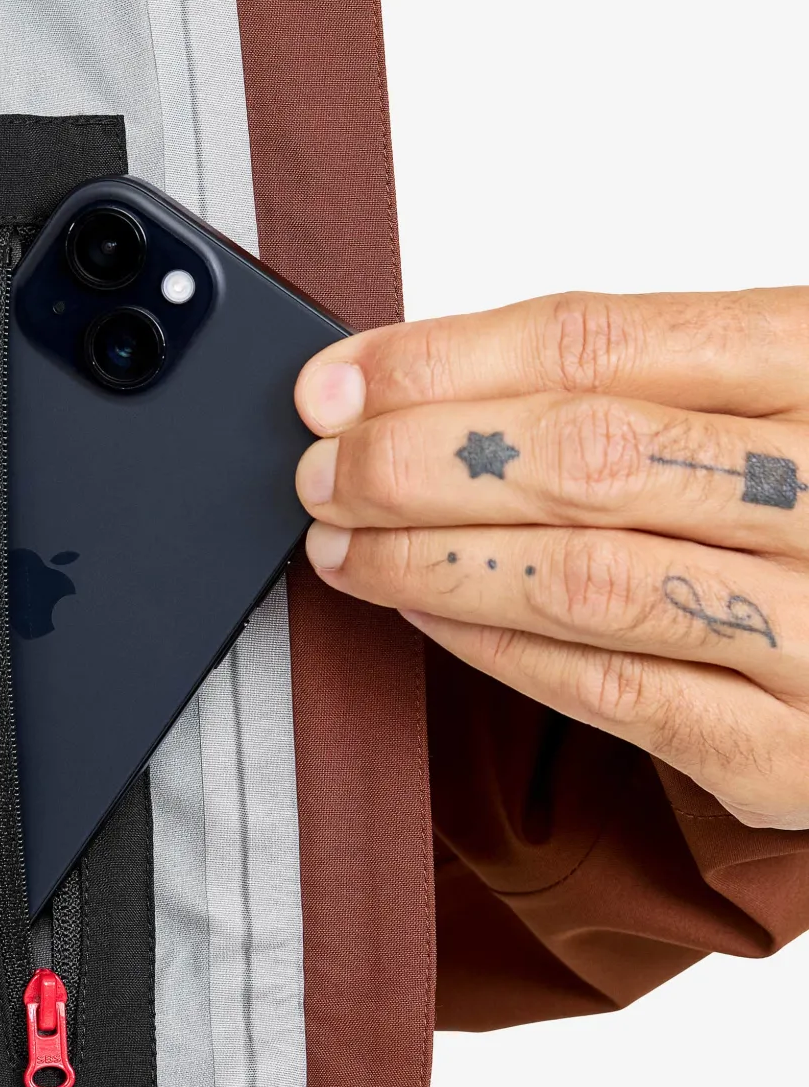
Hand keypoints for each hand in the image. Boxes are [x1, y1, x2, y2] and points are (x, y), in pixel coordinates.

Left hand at [293, 290, 808, 830]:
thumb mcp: (751, 402)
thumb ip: (609, 384)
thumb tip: (397, 384)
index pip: (595, 343)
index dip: (439, 364)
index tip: (338, 385)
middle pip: (580, 456)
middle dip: (412, 463)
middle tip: (324, 472)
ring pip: (581, 579)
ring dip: (429, 558)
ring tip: (344, 544)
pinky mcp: (783, 743)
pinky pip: (604, 688)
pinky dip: (488, 643)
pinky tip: (418, 607)